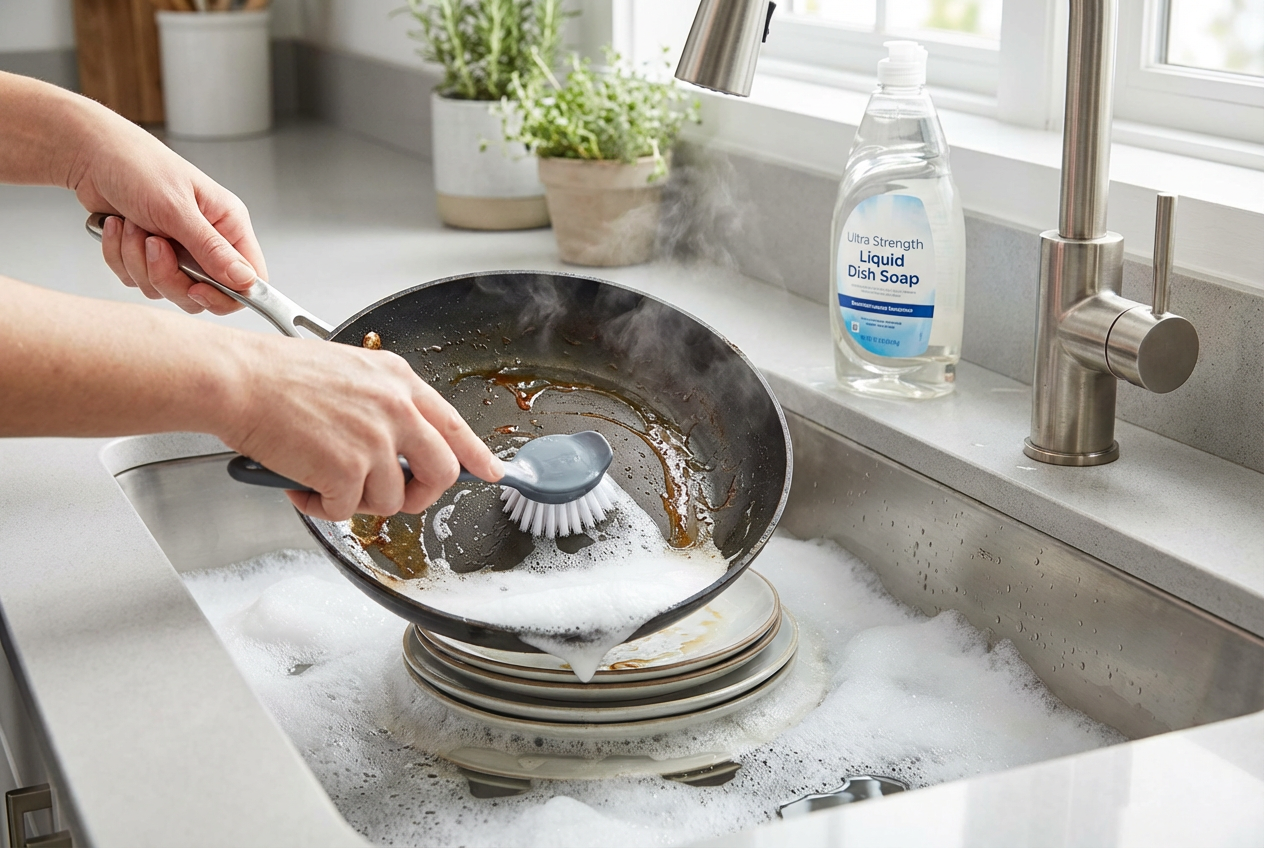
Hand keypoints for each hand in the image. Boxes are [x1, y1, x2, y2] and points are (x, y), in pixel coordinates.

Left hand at [68, 103, 264, 314]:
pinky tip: (117, 226)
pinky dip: (120, 257)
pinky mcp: (148, 257)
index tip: (196, 289)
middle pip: (202, 293)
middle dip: (168, 276)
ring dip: (137, 261)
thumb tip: (247, 280)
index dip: (227, 295)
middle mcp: (207, 242)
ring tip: (131, 225)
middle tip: (153, 246)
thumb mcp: (177, 209)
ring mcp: (177, 252)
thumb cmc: (137, 166)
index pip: (249, 279)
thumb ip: (212, 249)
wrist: (91, 154)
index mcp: (228, 226)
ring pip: (166, 289)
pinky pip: (137, 280)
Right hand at [223, 337, 504, 520]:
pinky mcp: (348, 469)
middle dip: (420, 495)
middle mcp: (396, 407)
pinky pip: (347, 511)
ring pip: (391, 500)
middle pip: (442, 472)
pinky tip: (300, 484)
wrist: (238, 378)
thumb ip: (382, 403)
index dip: (476, 454)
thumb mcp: (349, 371)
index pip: (454, 424)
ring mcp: (375, 439)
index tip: (491, 471)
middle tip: (394, 497)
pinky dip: (321, 507)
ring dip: (356, 500)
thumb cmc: (276, 375)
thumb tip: (398, 443)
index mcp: (398, 380)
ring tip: (322, 480)